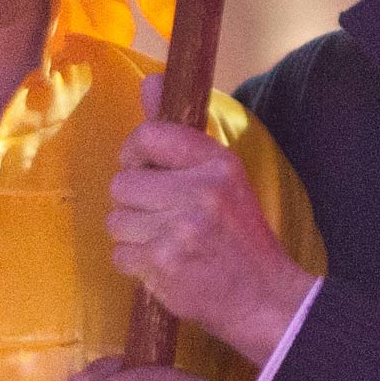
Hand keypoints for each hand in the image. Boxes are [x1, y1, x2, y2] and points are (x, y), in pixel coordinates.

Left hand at [110, 109, 315, 367]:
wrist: (264, 299)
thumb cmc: (239, 236)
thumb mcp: (222, 176)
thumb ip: (178, 134)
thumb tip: (149, 81)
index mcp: (217, 163)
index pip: (149, 136)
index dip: (134, 154)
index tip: (142, 169)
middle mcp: (200, 191)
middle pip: (122, 183)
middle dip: (134, 203)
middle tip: (161, 218)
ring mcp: (180, 229)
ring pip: (116, 221)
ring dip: (132, 236)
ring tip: (164, 243)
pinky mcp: (164, 264)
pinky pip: (120, 255)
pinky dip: (135, 264)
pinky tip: (162, 266)